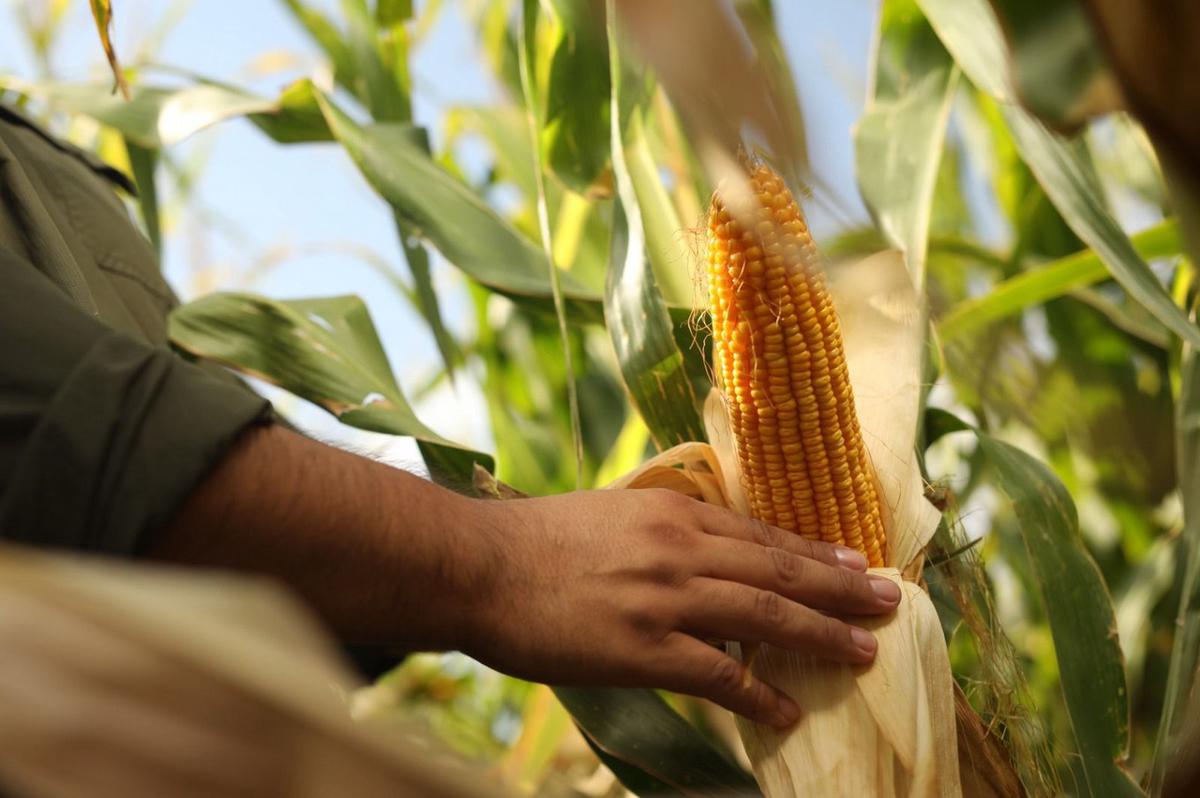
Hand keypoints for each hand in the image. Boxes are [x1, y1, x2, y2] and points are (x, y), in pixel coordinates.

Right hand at [461, 489, 901, 727]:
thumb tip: (704, 550)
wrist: (480, 565)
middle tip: (889, 599)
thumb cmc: (536, 539)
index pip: (762, 534)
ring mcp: (666, 598)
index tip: (857, 561)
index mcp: (672, 511)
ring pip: (764, 616)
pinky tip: (786, 711)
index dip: (815, 552)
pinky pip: (719, 674)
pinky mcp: (643, 649)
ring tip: (864, 651)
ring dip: (821, 635)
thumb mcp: (611, 512)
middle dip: (840, 588)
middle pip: (779, 570)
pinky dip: (758, 695)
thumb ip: (662, 528)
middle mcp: (680, 548)